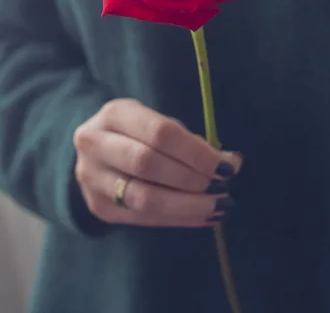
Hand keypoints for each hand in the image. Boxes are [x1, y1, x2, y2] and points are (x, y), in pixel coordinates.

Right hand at [73, 99, 241, 227]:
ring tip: (218, 206)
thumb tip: (231, 161)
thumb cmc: (135, 132)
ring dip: (187, 205)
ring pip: (143, 198)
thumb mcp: (154, 121)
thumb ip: (187, 139)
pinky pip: (143, 219)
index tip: (227, 166)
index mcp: (115, 114)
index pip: (160, 132)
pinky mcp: (99, 208)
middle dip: (191, 178)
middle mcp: (95, 144)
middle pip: (147, 164)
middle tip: (222, 187)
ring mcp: (93, 179)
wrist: (93, 151)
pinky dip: (178, 219)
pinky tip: (204, 217)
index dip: (196, 151)